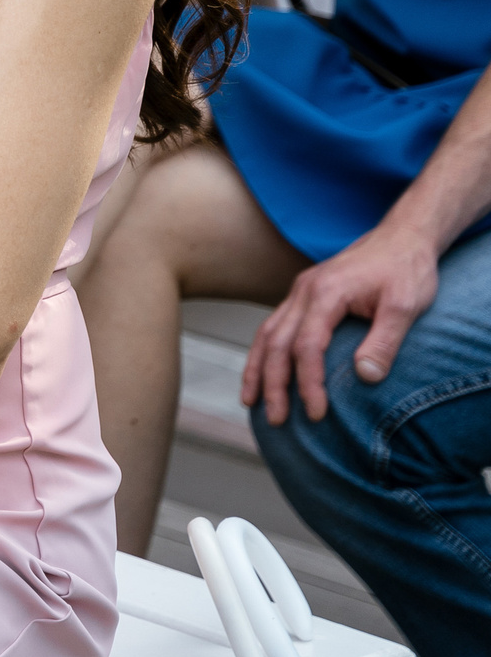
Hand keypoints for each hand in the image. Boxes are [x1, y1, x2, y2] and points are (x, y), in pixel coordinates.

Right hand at [243, 222, 437, 423]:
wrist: (403, 236)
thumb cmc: (407, 270)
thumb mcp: (406, 306)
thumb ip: (385, 341)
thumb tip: (365, 378)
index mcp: (325, 292)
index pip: (307, 345)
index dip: (309, 382)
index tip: (317, 413)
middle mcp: (303, 291)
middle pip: (276, 343)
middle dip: (272, 383)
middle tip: (277, 420)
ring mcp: (299, 292)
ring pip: (266, 333)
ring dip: (257, 369)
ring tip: (250, 402)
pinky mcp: (303, 296)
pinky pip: (274, 326)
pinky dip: (264, 352)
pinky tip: (264, 371)